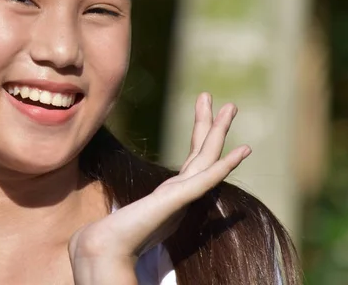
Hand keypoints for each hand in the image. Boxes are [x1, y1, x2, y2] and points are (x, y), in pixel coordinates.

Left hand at [68, 93, 250, 283]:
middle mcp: (182, 188)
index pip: (195, 156)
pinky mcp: (177, 200)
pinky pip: (205, 179)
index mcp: (174, 188)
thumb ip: (148, 204)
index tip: (208, 109)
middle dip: (214, 124)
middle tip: (229, 103)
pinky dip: (224, 166)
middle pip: (203, 149)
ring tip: (230, 107)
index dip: (203, 132)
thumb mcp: (137, 208)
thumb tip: (142, 203)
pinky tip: (239, 152)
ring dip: (219, 131)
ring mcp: (181, 193)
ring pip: (207, 156)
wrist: (108, 245)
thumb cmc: (118, 230)